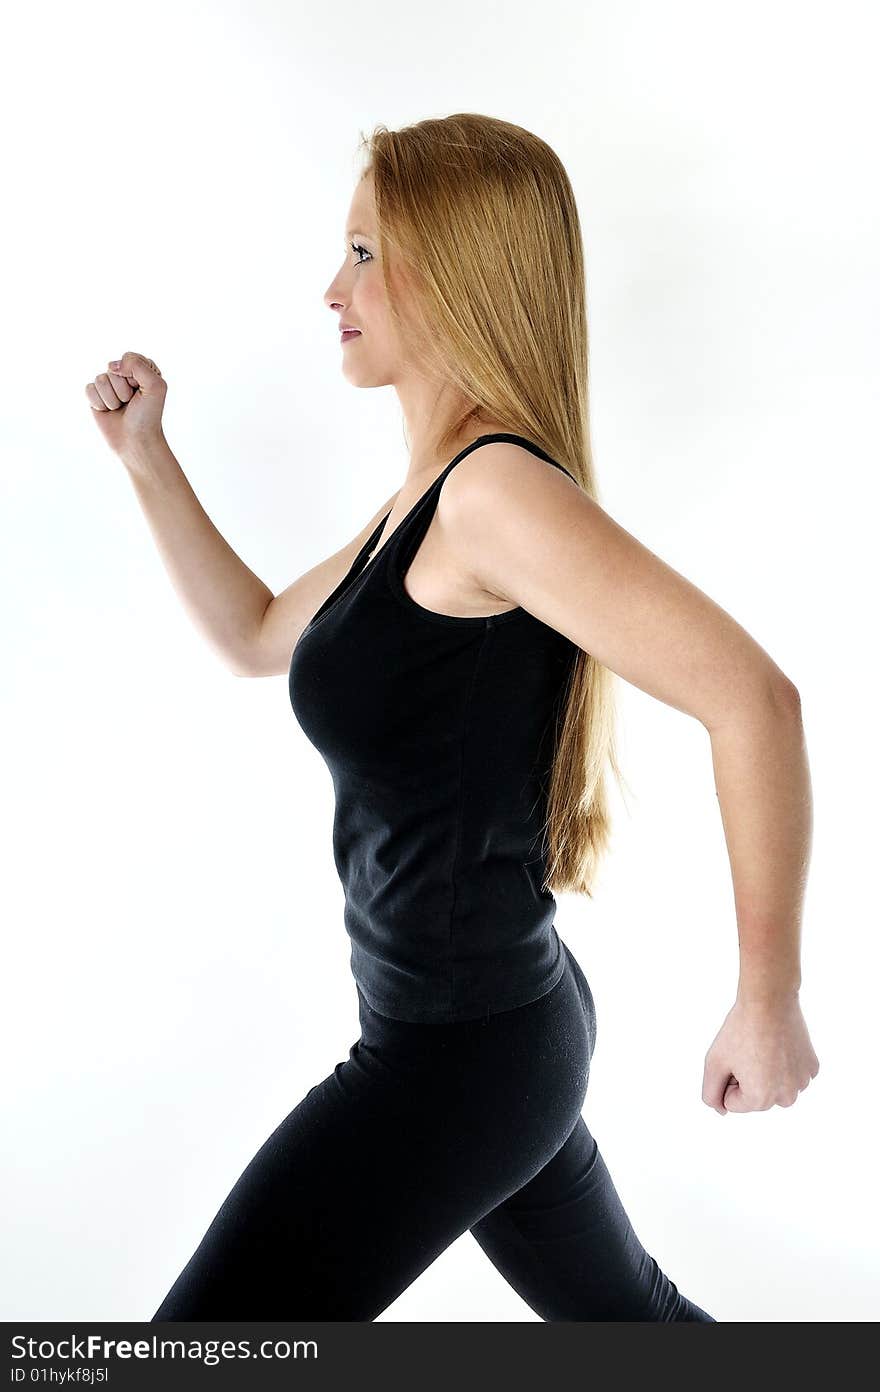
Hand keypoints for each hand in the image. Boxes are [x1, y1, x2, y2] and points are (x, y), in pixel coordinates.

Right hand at [85, 350, 167, 457]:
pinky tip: (108, 411)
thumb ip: (138, 365)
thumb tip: (111, 365)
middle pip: (113, 368)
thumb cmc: (147, 416)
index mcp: (142, 368)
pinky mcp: (96, 396)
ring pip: (100, 379)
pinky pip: (89, 389)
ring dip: (111, 398)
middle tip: (130, 403)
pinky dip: (99, 403)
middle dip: (122, 389)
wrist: (135, 441)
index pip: (129, 358)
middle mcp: (125, 374)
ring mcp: (109, 385)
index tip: (142, 392)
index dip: (134, 378)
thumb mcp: (155, 386)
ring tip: (120, 408)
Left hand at [702, 993, 819, 1113]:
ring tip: (764, 1046)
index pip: (731, 1102)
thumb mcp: (713, 1063)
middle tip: (749, 1050)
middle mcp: (786, 1098)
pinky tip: (780, 1044)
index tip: (735, 1056)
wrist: (769, 1000)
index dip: (728, 1077)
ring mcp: (802, 1083)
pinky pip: (790, 1073)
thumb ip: (711, 1094)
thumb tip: (721, 1110)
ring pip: (773, 1085)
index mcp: (760, 1100)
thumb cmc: (740, 1030)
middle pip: (754, 1096)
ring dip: (765, 1071)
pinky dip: (783, 1062)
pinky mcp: (812, 1068)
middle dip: (746, 1077)